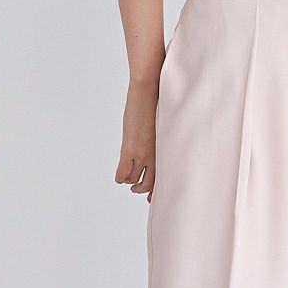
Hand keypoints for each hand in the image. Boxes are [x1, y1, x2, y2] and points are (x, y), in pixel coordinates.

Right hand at [114, 81, 158, 201]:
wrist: (148, 91)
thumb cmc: (159, 102)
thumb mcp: (164, 124)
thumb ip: (163, 137)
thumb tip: (161, 141)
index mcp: (167, 148)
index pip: (164, 176)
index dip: (157, 190)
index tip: (153, 196)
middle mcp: (156, 154)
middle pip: (149, 184)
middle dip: (142, 188)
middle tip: (137, 188)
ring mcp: (142, 153)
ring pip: (133, 180)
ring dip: (130, 180)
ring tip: (129, 178)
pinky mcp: (129, 149)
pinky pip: (122, 173)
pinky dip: (120, 176)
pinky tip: (120, 174)